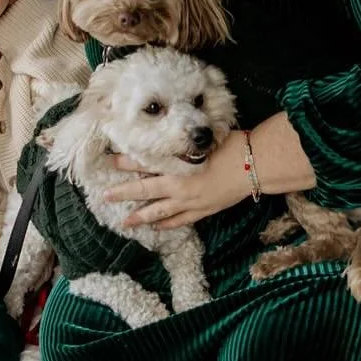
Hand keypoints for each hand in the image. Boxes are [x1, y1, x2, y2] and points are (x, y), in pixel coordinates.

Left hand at [104, 130, 249, 229]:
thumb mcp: (205, 139)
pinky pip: (180, 220)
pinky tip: (156, 226)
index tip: (110, 161)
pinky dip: (167, 224)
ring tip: (125, 222)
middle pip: (146, 190)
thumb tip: (172, 133)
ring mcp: (191, 201)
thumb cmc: (232, 146)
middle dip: (125, 193)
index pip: (146, 164)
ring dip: (141, 216)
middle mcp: (181, 185)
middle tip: (106, 196)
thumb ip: (185, 142)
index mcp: (179, 165)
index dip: (127, 163)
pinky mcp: (203, 210)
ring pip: (160, 211)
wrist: (255, 166)